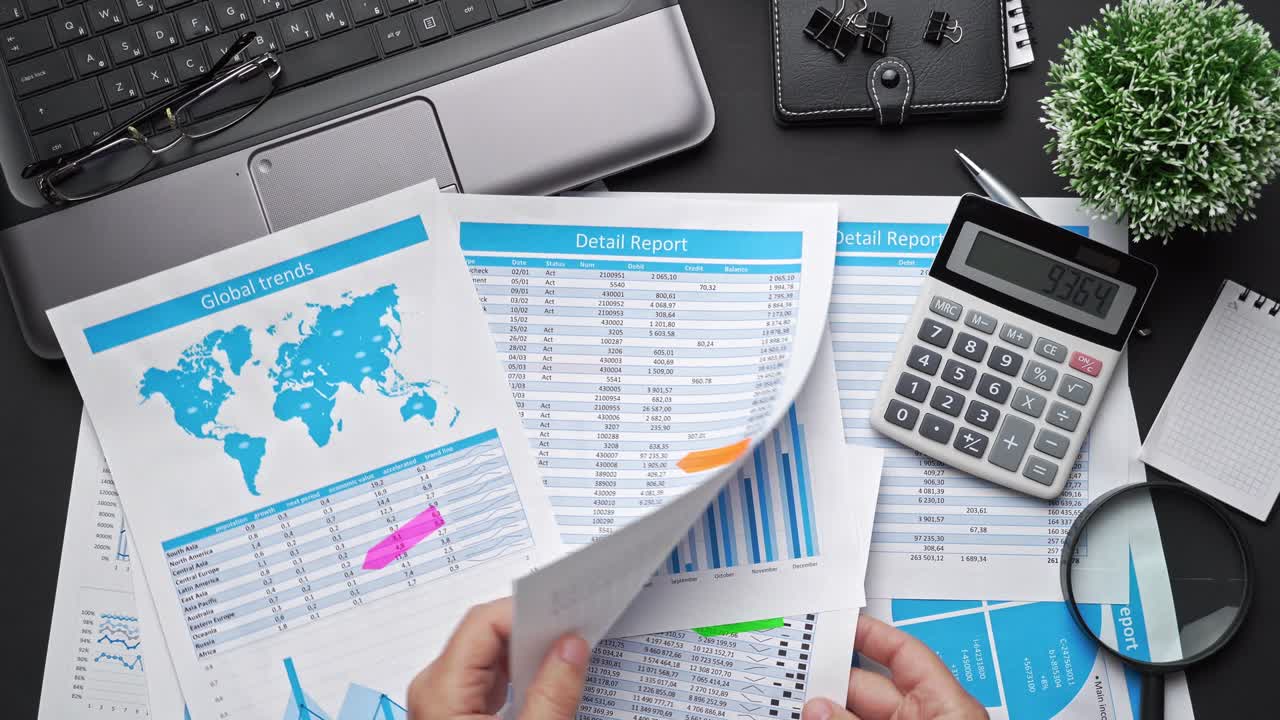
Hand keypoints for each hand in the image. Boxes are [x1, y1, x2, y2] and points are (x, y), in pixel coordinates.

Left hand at [408, 598, 590, 719]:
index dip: (528, 612)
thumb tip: (572, 647)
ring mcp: (445, 700)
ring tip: (570, 650)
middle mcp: (436, 688)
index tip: (566, 612)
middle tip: (577, 625)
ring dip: (531, 652)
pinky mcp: (459, 711)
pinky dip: (522, 673)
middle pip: (488, 634)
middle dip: (534, 629)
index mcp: (441, 689)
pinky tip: (550, 677)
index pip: (484, 623)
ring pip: (492, 654)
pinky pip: (492, 676)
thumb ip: (552, 696)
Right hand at [802, 615, 987, 719]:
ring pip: (856, 714)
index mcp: (948, 706)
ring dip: (826, 708)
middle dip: (833, 680)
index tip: (836, 621)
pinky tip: (806, 717)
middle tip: (796, 673)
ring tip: (795, 703)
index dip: (869, 632)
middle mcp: (927, 718)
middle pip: (871, 686)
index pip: (905, 653)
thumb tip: (818, 708)